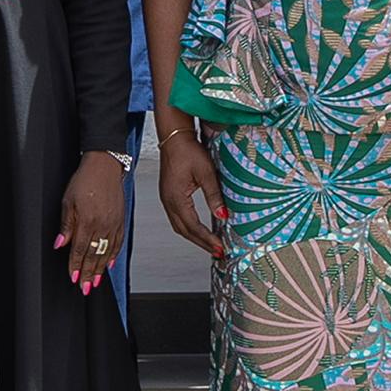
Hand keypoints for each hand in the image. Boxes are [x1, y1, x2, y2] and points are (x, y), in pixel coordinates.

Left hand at [56, 153, 128, 292]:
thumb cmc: (85, 180)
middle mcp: (102, 225)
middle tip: (85, 288)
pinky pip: (118, 243)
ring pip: (106, 252)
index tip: (73, 278)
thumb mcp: (68, 201)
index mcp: (88, 221)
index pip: (79, 250)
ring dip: (100, 269)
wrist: (105, 166)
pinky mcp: (120, 220)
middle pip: (94, 256)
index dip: (76, 266)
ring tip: (95, 282)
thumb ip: (66, 225)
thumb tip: (60, 244)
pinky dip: (113, 256)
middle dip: (88, 274)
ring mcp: (113, 224)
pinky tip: (109, 264)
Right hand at [154, 124, 229, 258]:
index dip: (207, 239)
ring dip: (195, 237)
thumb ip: (214, 195)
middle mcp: (169, 202)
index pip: (193, 226)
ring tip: (210, 245)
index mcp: (176, 198)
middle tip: (217, 252)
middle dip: (202, 243)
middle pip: (185, 231)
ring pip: (180, 227)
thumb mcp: (206, 173)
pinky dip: (189, 228)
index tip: (220, 247)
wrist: (174, 138)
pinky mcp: (169, 196)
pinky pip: (178, 218)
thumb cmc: (188, 151)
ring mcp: (167, 200)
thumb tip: (223, 215)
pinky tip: (199, 230)